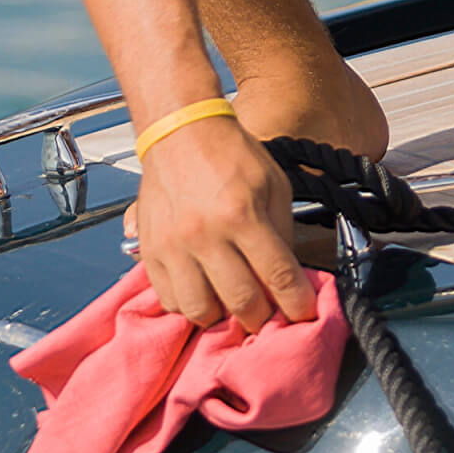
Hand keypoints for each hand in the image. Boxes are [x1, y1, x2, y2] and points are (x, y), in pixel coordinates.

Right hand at [134, 115, 316, 329]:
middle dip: (262, 319)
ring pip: (200, 310)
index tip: (303, 316)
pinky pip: (169, 298)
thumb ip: (283, 232)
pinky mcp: (150, 250)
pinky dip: (190, 305)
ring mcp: (173, 246)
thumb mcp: (275, 186)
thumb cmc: (232, 156)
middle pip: (240, 302)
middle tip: (270, 317)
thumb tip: (289, 275)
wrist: (181, 133)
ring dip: (223, 317)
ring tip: (234, 307)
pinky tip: (205, 293)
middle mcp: (204, 235)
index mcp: (242, 216)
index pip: (277, 276)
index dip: (296, 304)